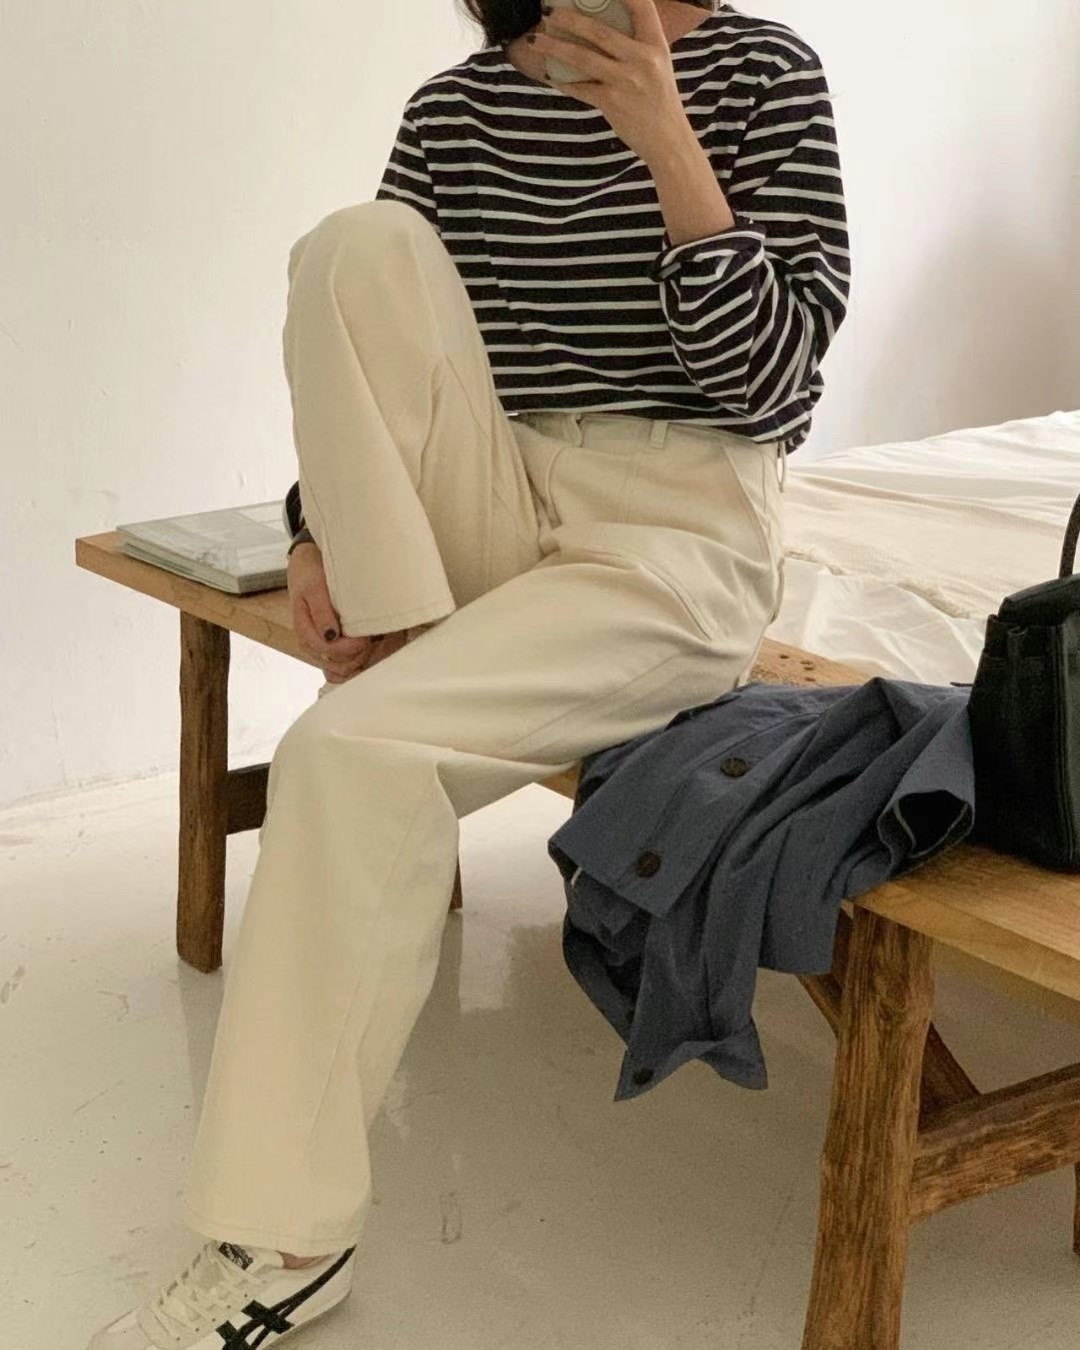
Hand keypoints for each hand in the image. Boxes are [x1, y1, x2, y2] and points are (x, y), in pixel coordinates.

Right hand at [286, 542, 374, 682]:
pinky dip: (358, 662)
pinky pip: (344, 666)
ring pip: (342, 670)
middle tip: (371, 637)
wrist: (309, 563)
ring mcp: (321, 648)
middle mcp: (311, 645)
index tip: (365, 635)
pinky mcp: (332, 646)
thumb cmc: (310, 572)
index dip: (350, 648)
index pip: (329, 652)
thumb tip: (330, 636)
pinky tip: (368, 648)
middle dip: (357, 655)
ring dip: (360, 660)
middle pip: (337, 666)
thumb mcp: (314, 587)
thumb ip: (321, 611)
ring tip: (370, 640)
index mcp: (304, 632)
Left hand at [532, 0, 691, 165]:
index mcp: (656, 44)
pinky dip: (563, 82)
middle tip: (549, 13)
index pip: (641, 6)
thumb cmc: (659, 100)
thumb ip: (636, 45)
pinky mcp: (612, 102)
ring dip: (555, 47)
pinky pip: (580, 88)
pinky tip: (551, 75)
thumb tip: (600, 29)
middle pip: (599, 31)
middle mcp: (641, 59)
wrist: (667, 140)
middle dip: (570, 19)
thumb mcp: (657, 65)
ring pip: (583, 58)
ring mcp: (625, 81)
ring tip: (536, 39)